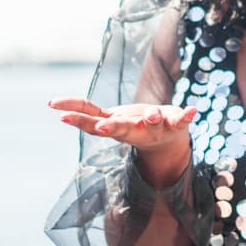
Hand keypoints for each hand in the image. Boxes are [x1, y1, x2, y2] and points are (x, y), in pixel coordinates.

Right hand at [48, 97, 196, 150]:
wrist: (168, 141)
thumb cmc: (133, 124)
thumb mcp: (107, 118)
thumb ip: (84, 110)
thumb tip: (52, 104)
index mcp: (116, 127)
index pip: (93, 123)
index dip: (78, 119)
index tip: (62, 116)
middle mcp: (134, 129)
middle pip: (122, 129)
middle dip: (114, 128)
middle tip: (104, 127)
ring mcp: (155, 128)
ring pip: (152, 124)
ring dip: (151, 119)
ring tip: (151, 113)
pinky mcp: (175, 125)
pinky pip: (182, 121)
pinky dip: (187, 116)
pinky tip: (193, 109)